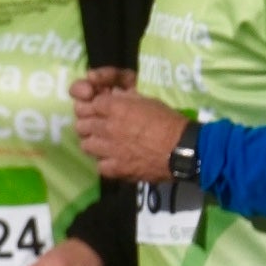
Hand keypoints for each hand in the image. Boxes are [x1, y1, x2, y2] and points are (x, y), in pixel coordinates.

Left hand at [70, 67, 184, 183]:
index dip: (97, 106)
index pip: (92, 103)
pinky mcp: (115, 168)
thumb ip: (126, 99)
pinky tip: (113, 160)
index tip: (102, 110)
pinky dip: (105, 162)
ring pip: (85, 144)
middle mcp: (107, 127)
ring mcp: (109, 149)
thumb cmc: (169, 121)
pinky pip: (99, 165)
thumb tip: (113, 97)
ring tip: (104, 143)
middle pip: (83, 124)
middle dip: (90, 123)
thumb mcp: (148, 101)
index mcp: (116, 108)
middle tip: (100, 126)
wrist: (182, 149)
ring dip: (94, 142)